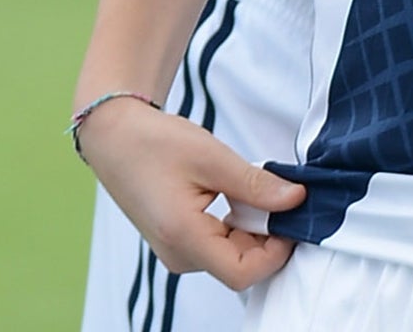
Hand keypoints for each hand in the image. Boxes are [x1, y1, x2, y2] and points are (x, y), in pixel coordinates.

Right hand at [79, 96, 305, 289]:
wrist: (116, 138)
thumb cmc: (155, 144)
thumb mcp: (214, 159)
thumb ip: (257, 185)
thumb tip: (297, 199)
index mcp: (183, 238)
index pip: (242, 274)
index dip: (276, 251)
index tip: (292, 217)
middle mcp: (178, 254)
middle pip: (240, 265)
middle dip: (269, 235)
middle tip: (281, 194)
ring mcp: (176, 250)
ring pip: (232, 256)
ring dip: (255, 228)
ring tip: (255, 190)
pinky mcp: (178, 241)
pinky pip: (220, 245)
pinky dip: (239, 224)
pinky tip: (240, 196)